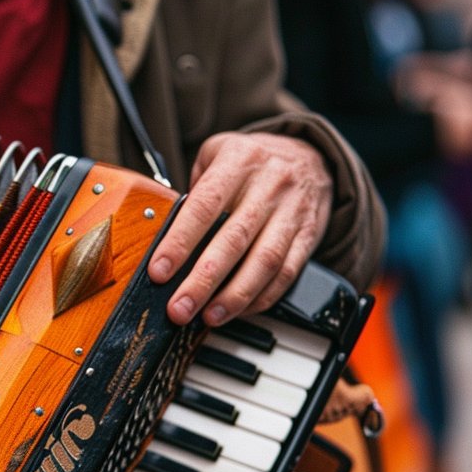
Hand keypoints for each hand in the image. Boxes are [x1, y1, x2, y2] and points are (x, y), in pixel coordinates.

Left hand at [147, 132, 332, 325]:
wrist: (312, 156)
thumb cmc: (250, 162)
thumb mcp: (217, 154)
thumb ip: (192, 190)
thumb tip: (164, 235)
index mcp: (238, 162)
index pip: (204, 206)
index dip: (180, 242)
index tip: (159, 272)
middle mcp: (269, 185)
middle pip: (233, 240)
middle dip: (202, 281)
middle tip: (179, 308)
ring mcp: (292, 211)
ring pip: (265, 261)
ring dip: (234, 296)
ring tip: (209, 317)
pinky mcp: (309, 235)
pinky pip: (288, 272)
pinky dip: (263, 297)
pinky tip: (239, 310)